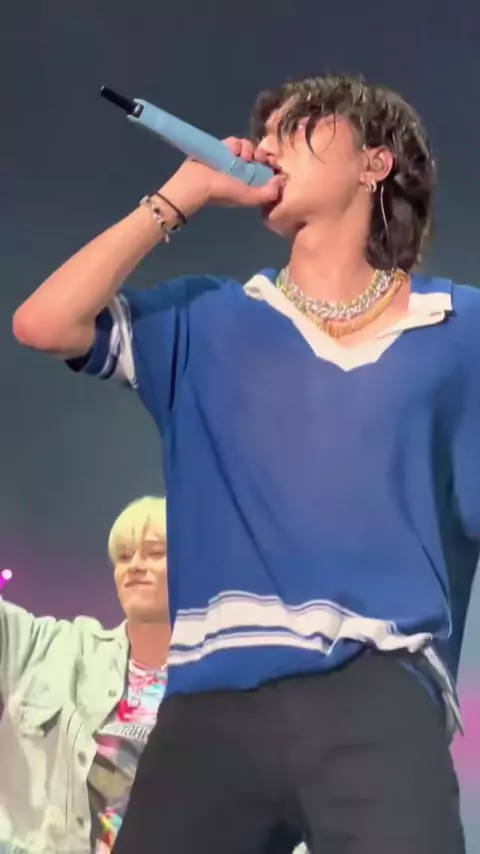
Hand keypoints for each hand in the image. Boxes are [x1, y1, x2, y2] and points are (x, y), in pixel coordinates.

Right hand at [158, 138, 283, 216]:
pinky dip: (235, 144)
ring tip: (241, 156)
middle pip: (259, 156)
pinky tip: (231, 151)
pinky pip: (234, 141)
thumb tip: (280, 180)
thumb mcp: (249, 197)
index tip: (273, 163)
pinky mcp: (222, 149)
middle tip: (259, 157)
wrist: (197, 184)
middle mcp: (242, 171)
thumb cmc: (223, 192)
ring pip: (248, 146)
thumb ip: (268, 193)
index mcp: (249, 183)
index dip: (271, 165)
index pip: (266, 170)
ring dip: (247, 149)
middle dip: (261, 155)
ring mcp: (231, 159)